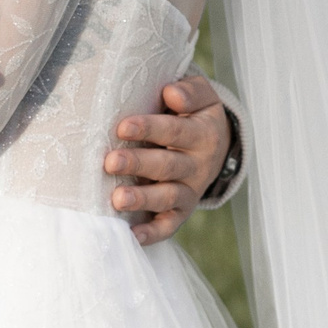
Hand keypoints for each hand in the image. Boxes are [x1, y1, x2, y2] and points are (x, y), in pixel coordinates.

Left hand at [104, 74, 235, 244]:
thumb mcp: (202, 96)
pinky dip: (152, 233)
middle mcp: (198, 165)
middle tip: (110, 162)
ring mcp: (190, 191)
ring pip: (168, 197)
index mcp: (202, 134)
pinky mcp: (182, 211)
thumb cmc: (194, 114)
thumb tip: (171, 92)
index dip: (150, 129)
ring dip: (142, 199)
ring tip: (117, 199)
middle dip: (138, 164)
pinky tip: (132, 236)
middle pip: (168, 166)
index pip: (175, 131)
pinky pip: (169, 225)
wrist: (216, 147)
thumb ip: (190, 91)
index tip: (123, 127)